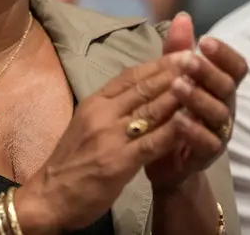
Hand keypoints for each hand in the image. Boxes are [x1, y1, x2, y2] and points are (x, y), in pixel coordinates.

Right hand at [19, 50, 198, 231]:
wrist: (48, 195)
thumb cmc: (70, 162)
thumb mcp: (85, 125)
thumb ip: (109, 108)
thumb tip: (136, 91)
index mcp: (93, 103)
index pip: (128, 77)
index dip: (157, 64)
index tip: (180, 53)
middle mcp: (100, 114)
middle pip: (142, 88)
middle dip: (172, 72)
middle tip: (198, 58)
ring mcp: (108, 137)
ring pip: (149, 110)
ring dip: (177, 95)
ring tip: (200, 81)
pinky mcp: (117, 162)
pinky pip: (150, 143)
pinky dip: (172, 130)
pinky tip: (190, 122)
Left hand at [144, 13, 248, 190]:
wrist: (165, 160)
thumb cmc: (173, 111)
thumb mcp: (172, 77)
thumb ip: (177, 49)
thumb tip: (182, 16)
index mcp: (220, 87)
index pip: (235, 67)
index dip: (224, 54)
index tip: (205, 41)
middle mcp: (225, 106)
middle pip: (227, 86)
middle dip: (208, 72)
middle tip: (188, 60)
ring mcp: (219, 131)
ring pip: (218, 113)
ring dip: (198, 98)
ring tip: (177, 86)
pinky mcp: (207, 154)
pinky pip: (208, 142)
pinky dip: (193, 130)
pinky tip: (178, 119)